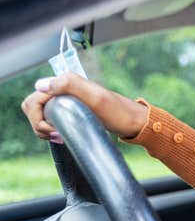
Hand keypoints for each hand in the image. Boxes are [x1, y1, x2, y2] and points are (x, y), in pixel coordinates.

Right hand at [20, 72, 147, 141]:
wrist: (135, 123)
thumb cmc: (118, 112)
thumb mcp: (96, 98)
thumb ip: (69, 85)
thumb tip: (40, 86)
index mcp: (66, 83)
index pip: (33, 100)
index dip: (37, 117)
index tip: (54, 130)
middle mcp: (63, 89)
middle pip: (33, 107)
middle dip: (38, 124)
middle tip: (57, 135)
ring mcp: (66, 101)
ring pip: (40, 115)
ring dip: (44, 129)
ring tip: (60, 137)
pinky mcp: (71, 111)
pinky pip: (50, 120)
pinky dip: (50, 130)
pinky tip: (62, 137)